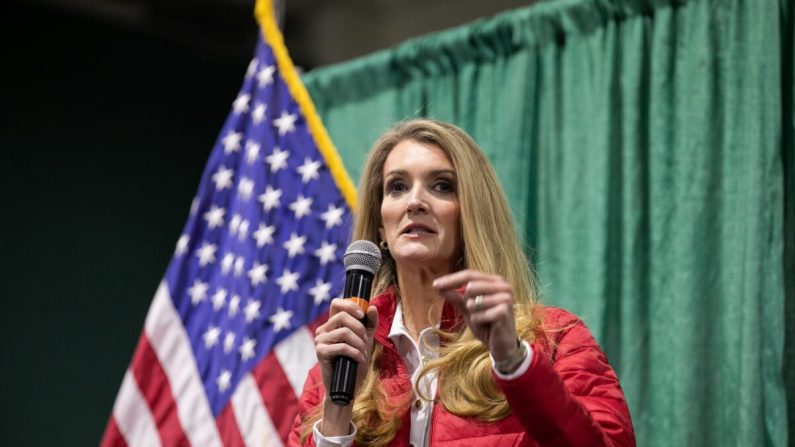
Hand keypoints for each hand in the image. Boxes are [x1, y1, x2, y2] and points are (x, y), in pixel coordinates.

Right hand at [314, 298, 378, 434]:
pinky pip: (342, 346)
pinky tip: (359, 360)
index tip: (362, 314)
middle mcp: (323, 330)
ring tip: (363, 354)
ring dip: (359, 344)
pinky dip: (355, 353)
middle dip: (359, 329)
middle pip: (342, 316)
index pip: (336, 303)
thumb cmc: (355, 362)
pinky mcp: (320, 352)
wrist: (348, 386)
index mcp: (332, 324)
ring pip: (344, 332)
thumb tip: (372, 307)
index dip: (350, 305)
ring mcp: (320, 340)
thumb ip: (369, 323)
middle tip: (365, 342)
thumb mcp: (366, 340)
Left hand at [433, 269, 518, 361]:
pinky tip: (488, 326)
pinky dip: (478, 322)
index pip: (469, 275)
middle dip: (465, 301)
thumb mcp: (468, 309)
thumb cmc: (486, 325)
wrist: (502, 346)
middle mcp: (503, 286)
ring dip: (473, 313)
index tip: (435, 285)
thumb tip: (438, 286)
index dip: (451, 279)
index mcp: (495, 281)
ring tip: (483, 319)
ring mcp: (506, 298)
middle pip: (471, 285)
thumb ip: (456, 297)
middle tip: (473, 311)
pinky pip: (478, 315)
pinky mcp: (505, 312)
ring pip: (473, 301)